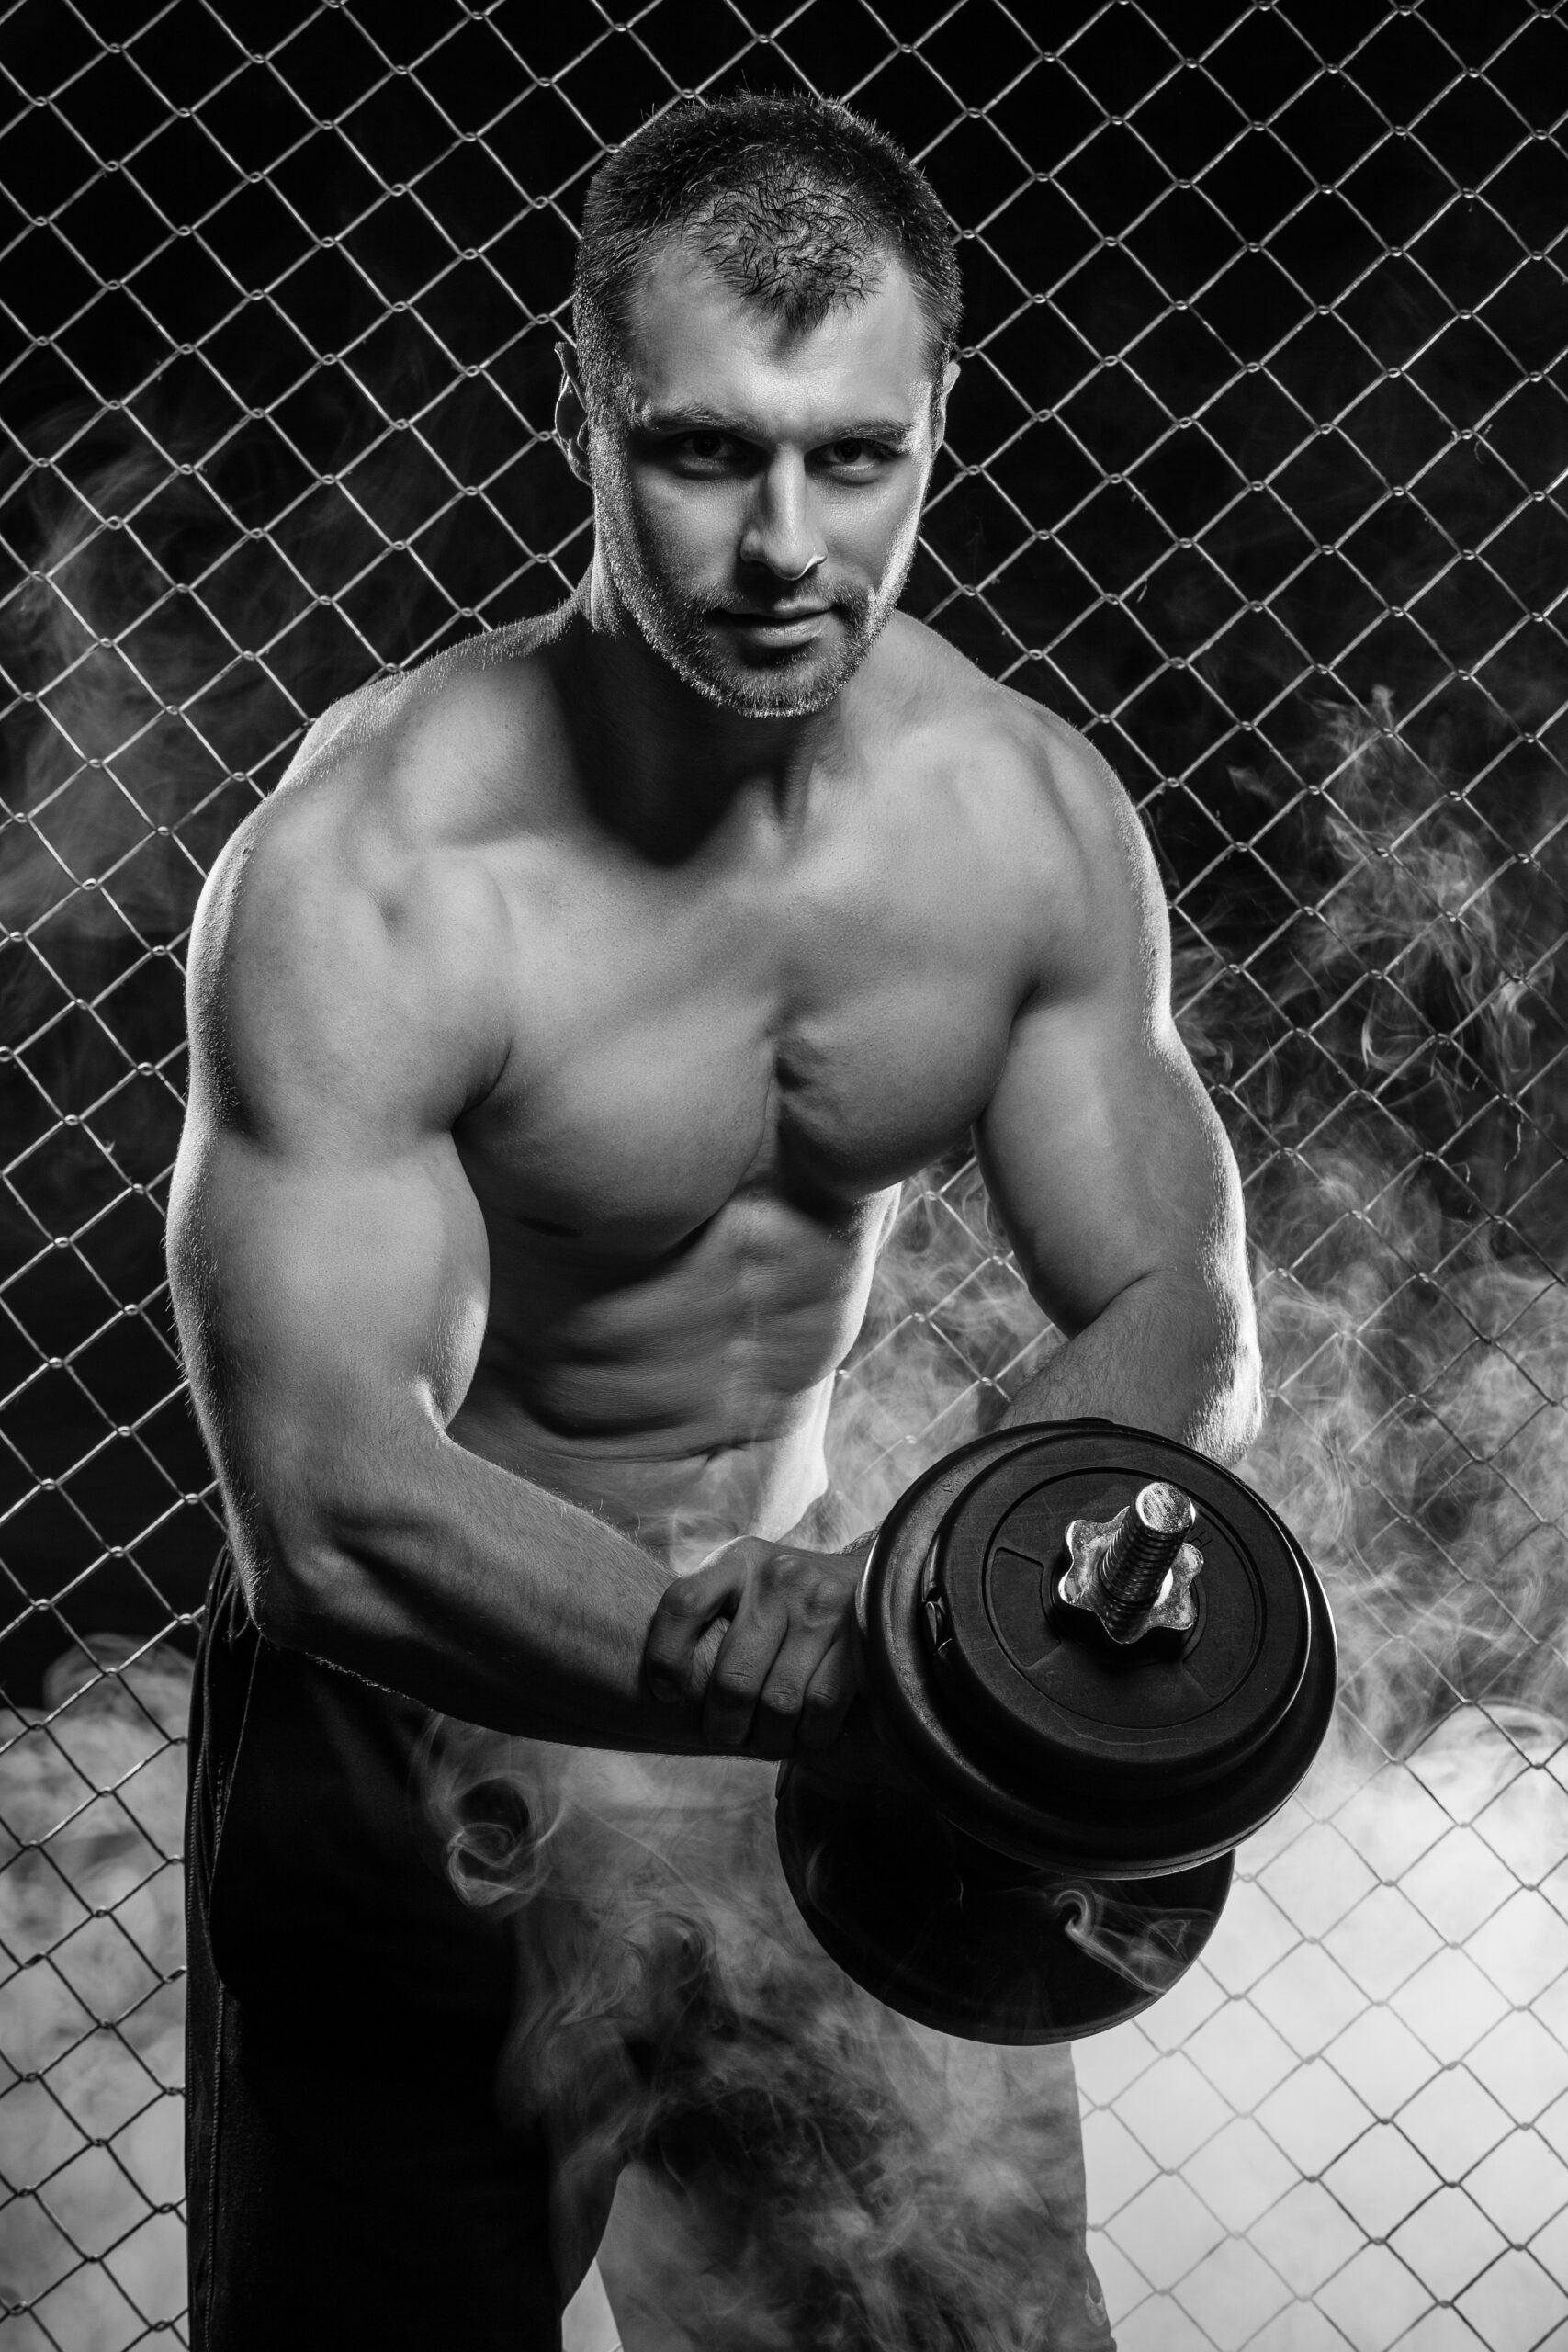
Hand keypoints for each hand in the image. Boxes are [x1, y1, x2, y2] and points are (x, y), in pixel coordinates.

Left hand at [642, 1537, 868, 1759]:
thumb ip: (708, 1614)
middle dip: (725, 1726)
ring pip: (778, 1703)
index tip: (664, 1695)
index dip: (664, 1658)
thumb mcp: (744, 1584)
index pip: (682, 1604)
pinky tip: (803, 1734)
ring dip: (768, 1740)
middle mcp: (779, 1576)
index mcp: (738, 1561)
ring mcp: (822, 1604)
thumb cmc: (789, 1599)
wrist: (877, 1579)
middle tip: (726, 1736)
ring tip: (765, 1742)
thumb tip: (661, 1690)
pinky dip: (809, 1735)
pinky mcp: (860, 1636)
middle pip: (733, 1679)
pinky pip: (821, 1707)